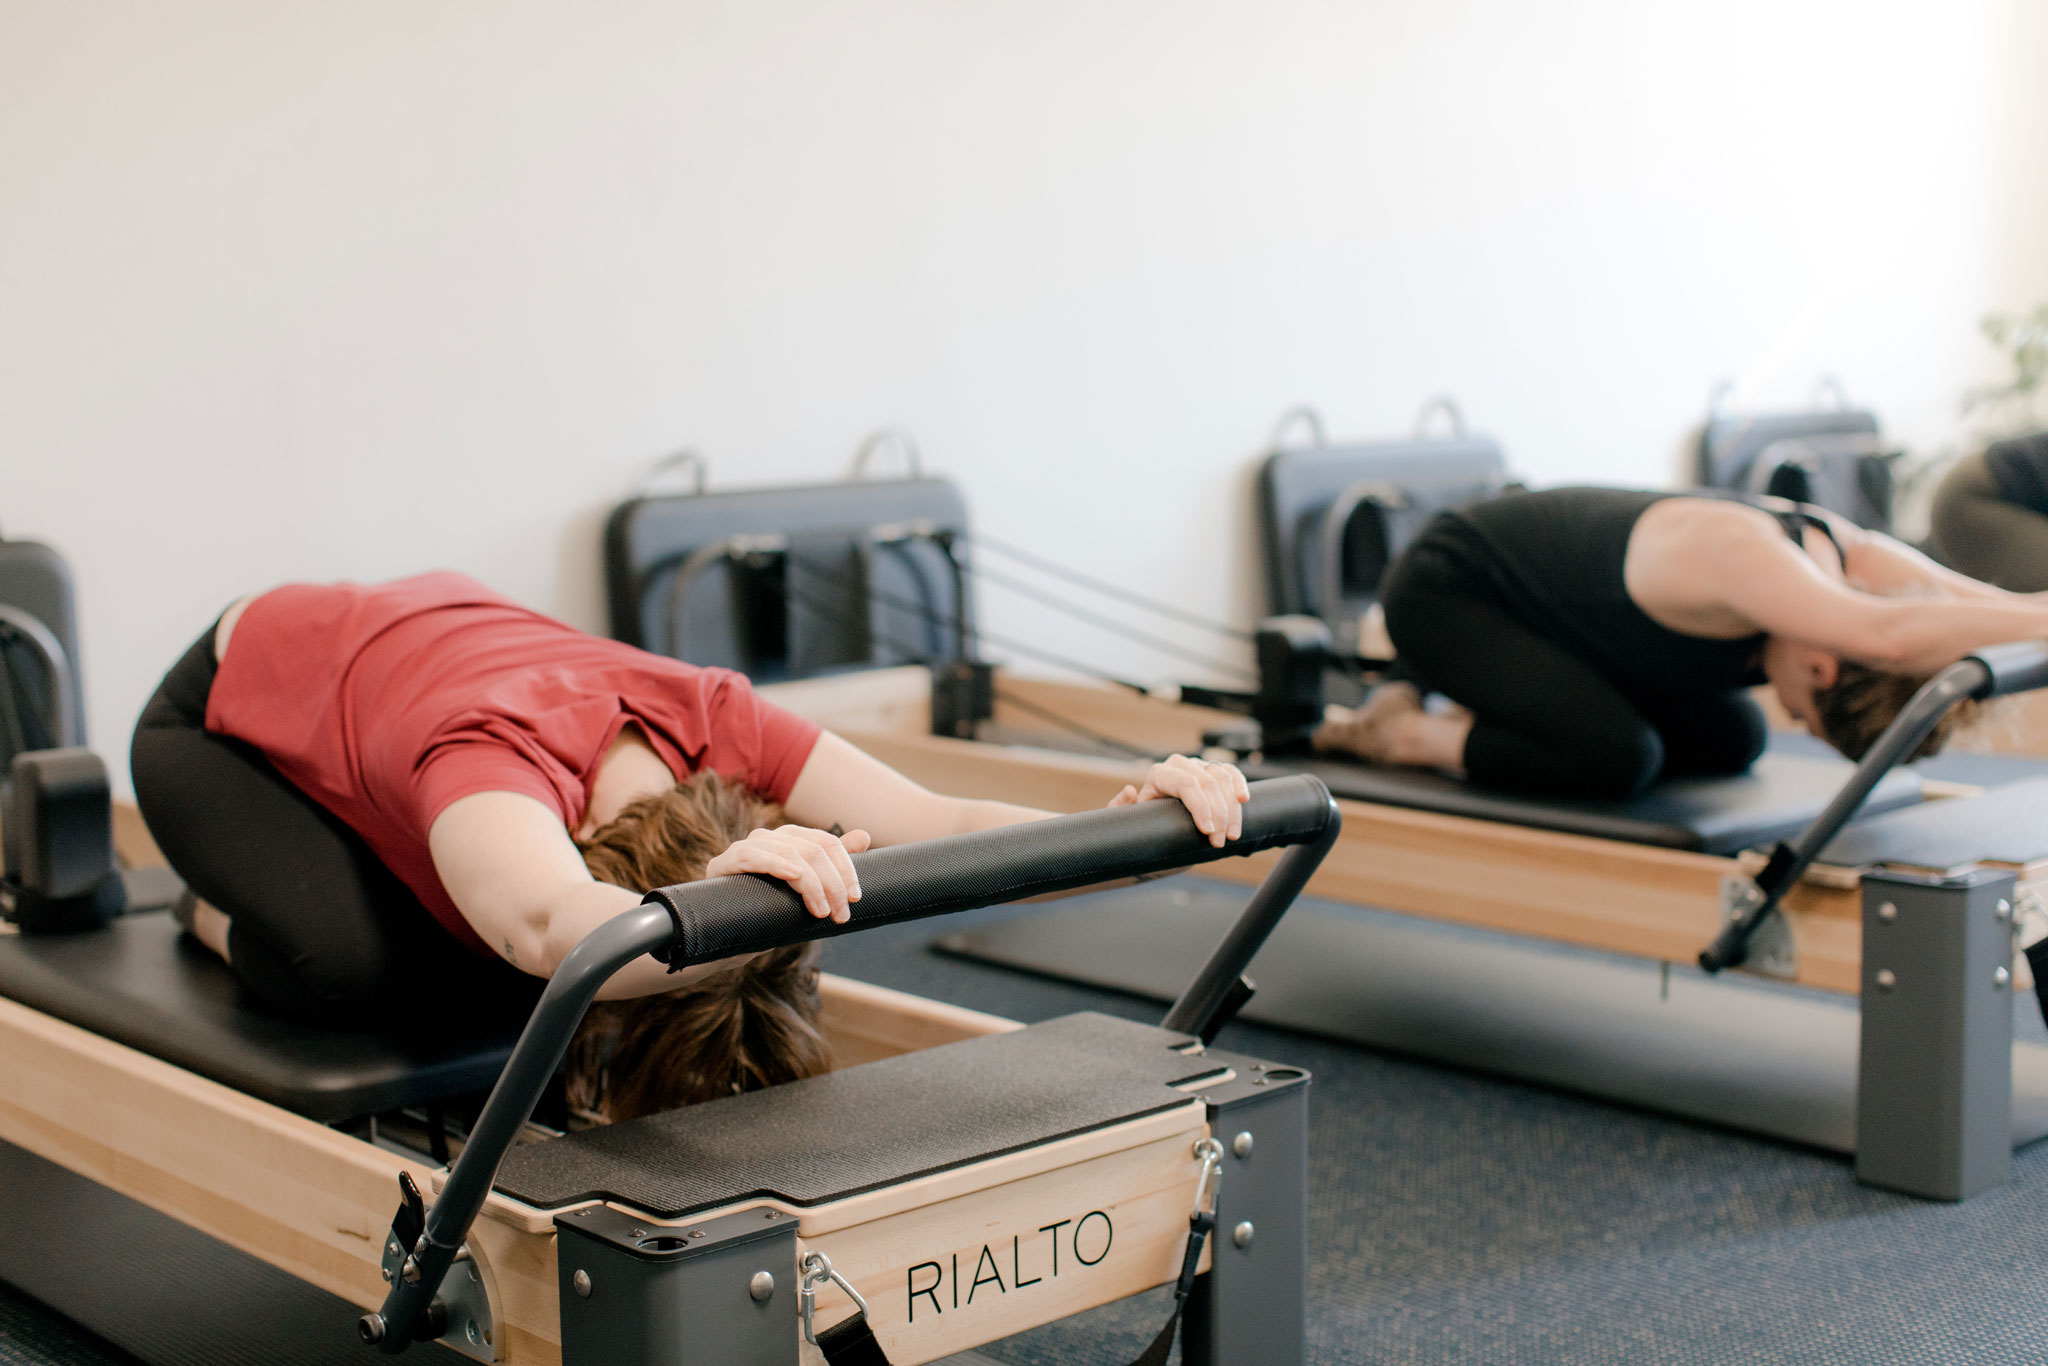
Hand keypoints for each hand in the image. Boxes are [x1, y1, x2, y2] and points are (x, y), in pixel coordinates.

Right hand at [705, 825, 872, 922]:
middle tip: (841, 914)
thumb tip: (864, 836)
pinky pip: (752, 856)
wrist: (726, 936)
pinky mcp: (723, 863)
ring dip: (811, 884)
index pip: (827, 843)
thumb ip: (832, 863)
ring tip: (822, 911)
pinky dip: (775, 863)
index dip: (846, 868)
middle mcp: (768, 837)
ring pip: (789, 853)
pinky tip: (793, 875)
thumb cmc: (769, 911)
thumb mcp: (806, 891)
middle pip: (812, 850)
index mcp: (790, 839)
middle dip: (832, 884)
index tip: (856, 897)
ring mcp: (744, 847)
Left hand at [1108, 755, 1249, 847]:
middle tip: (1219, 842)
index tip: (1207, 832)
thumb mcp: (1127, 823)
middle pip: (1208, 782)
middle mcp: (1179, 765)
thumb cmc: (1141, 827)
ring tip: (1231, 836)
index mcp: (1158, 774)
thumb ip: (1120, 809)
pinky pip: (1231, 773)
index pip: (1186, 783)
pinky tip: (1243, 801)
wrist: (1154, 831)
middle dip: (1218, 814)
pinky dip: (1239, 785)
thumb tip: (1130, 791)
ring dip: (1231, 809)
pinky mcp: (1213, 773)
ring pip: (1222, 778)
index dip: (1200, 806)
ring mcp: (1198, 767)